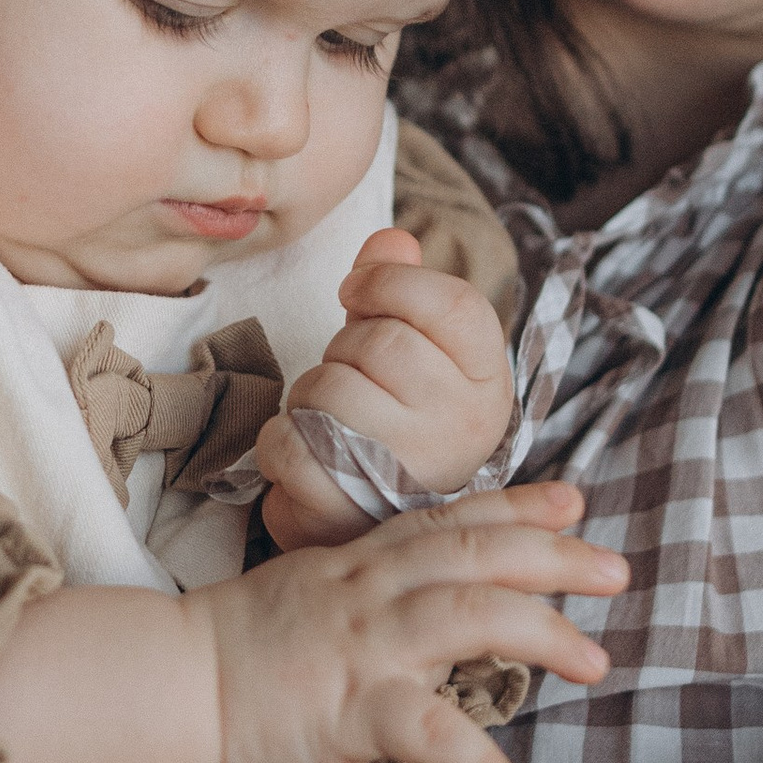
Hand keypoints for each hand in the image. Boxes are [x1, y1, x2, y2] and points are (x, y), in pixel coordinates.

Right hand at [196, 484, 619, 762]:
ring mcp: (363, 644)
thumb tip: (419, 608)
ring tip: (598, 664)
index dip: (518, 505)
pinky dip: (477, 762)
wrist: (165, 685)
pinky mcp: (348, 706)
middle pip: (478, 553)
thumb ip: (367, 595)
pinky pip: (427, 730)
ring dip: (542, 633)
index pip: (450, 521)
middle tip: (617, 571)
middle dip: (555, 556)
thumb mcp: (307, 598)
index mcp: (361, 566)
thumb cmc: (231, 654)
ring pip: (469, 614)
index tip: (574, 496)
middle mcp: (371, 592)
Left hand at [256, 231, 513, 547]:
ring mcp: (411, 473)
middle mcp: (463, 427)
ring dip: (306, 396)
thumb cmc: (390, 423)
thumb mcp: (409, 348)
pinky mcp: (351, 510)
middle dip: (340, 350)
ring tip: (326, 422)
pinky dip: (276, 442)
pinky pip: (290, 443)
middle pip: (379, 344)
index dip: (391, 285)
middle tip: (345, 380)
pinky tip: (301, 453)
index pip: (455, 305)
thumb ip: (400, 287)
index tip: (355, 295)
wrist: (366, 522)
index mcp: (486, 381)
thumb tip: (392, 240)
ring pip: (328, 389)